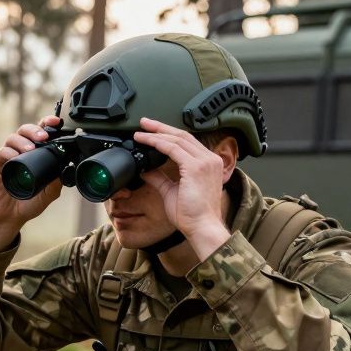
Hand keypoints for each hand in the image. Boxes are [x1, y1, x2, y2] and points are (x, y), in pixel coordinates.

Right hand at [0, 116, 63, 252]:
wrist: (10, 217)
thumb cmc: (28, 203)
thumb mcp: (48, 194)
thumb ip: (56, 181)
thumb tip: (66, 167)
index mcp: (34, 154)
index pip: (40, 134)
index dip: (46, 124)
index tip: (55, 122)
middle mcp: (20, 152)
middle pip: (25, 130)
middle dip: (35, 129)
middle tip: (43, 136)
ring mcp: (7, 157)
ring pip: (13, 138)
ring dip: (22, 140)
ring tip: (30, 149)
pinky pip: (1, 153)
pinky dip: (9, 152)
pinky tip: (15, 157)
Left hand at [132, 117, 231, 258]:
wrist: (202, 228)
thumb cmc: (192, 215)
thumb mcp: (171, 192)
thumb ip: (160, 178)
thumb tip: (146, 170)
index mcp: (208, 164)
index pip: (187, 143)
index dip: (168, 135)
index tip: (153, 132)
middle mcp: (209, 160)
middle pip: (182, 136)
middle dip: (161, 128)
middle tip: (144, 123)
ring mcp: (204, 162)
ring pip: (177, 139)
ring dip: (157, 134)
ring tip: (141, 131)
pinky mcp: (195, 167)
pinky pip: (173, 149)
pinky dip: (158, 143)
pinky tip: (146, 142)